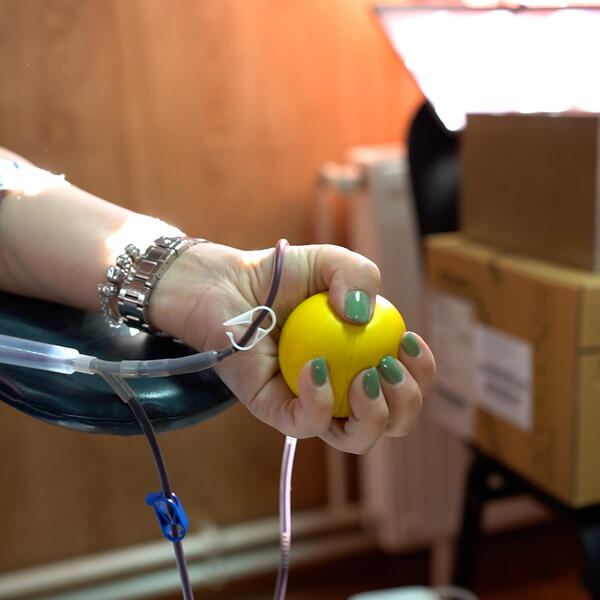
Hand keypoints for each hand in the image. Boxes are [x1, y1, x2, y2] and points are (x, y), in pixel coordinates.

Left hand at [150, 242, 434, 453]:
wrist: (227, 283)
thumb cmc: (279, 276)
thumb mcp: (330, 262)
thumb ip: (360, 275)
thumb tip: (365, 318)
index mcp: (361, 359)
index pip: (405, 384)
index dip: (421, 373)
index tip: (408, 342)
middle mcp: (341, 388)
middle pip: (391, 422)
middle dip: (407, 404)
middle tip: (388, 366)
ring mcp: (309, 403)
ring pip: (356, 439)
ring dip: (376, 415)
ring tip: (367, 377)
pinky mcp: (274, 410)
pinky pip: (307, 424)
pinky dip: (320, 402)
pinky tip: (316, 367)